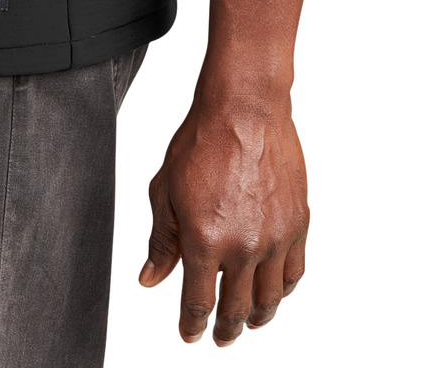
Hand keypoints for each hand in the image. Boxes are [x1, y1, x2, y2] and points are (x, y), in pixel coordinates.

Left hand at [139, 87, 308, 345]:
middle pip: (235, 309)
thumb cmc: (201, 141)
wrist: (243, 109)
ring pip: (269, 299)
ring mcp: (274, 238)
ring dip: (257, 317)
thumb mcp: (165, 191)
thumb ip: (161, 241)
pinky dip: (283, 291)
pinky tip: (274, 292)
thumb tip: (150, 279)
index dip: (191, 326)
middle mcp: (242, 246)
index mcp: (204, 240)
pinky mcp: (297, 224)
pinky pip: (294, 273)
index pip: (198, 303)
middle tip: (220, 337)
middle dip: (225, 329)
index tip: (190, 335)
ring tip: (248, 322)